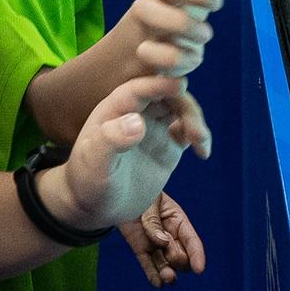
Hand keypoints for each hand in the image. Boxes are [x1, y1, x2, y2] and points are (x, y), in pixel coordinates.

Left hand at [56, 74, 211, 231]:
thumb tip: (138, 123)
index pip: (139, 89)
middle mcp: (137, 113)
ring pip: (180, 110)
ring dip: (195, 120)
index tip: (179, 84)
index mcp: (115, 109)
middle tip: (196, 132)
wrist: (94, 206)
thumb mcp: (94, 162)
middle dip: (185, 106)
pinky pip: (187, 131)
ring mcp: (153, 128)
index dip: (158, 85)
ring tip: (200, 143)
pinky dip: (199, 136)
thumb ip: (111, 140)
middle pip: (166, 95)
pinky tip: (202, 152)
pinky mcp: (167, 146)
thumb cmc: (87, 180)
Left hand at [119, 192, 204, 285]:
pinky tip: (157, 283)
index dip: (197, 256)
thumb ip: (153, 221)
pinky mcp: (141, 250)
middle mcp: (170, 236)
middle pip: (180, 257)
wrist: (120, 193)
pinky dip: (153, 275)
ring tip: (167, 277)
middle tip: (166, 248)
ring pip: (166, 265)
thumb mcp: (148, 202)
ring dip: (167, 273)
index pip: (192, 241)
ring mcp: (156, 245)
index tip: (199, 270)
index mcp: (178, 220)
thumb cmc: (140, 192)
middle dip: (176, 258)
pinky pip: (149, 265)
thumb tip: (162, 242)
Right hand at [125, 0, 252, 76]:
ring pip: (153, 14)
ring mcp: (146, 24)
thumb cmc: (174, 11)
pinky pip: (153, 54)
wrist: (135, 53)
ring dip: (186, 26)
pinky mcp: (141, 53)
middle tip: (217, 2)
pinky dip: (175, 58)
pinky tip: (189, 58)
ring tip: (204, 34)